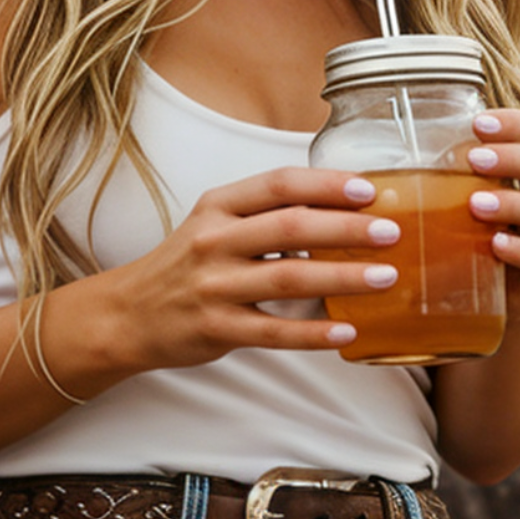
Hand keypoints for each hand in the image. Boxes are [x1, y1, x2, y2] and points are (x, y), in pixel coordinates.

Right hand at [102, 165, 399, 370]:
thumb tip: (339, 210)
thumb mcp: (213, 225)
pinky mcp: (216, 328)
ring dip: (343, 277)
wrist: (127, 315)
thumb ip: (264, 216)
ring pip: (289, 278)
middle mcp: (214, 241)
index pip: (280, 185)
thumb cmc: (183, 268)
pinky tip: (346, 333)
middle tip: (392, 233)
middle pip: (292, 227)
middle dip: (348, 228)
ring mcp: (214, 286)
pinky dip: (313, 333)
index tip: (370, 191)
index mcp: (218, 207)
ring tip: (384, 278)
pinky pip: (273, 332)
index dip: (328, 185)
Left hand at [465, 109, 519, 322]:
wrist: (494, 293)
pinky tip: (496, 245)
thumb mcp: (467, 201)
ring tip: (476, 205)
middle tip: (473, 159)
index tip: (477, 123)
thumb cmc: (476, 234)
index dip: (517, 123)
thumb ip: (455, 176)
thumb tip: (399, 161)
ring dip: (515, 204)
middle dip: (514, 158)